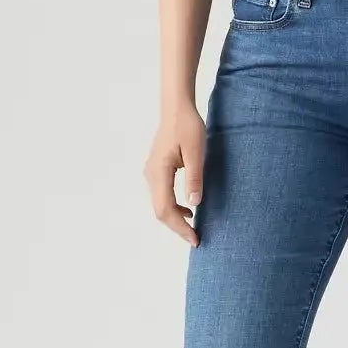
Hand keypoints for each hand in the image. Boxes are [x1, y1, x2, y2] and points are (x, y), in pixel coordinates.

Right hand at [145, 101, 206, 246]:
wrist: (176, 108)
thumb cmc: (187, 126)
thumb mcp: (196, 152)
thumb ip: (194, 178)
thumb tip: (194, 204)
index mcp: (159, 172)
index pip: (165, 209)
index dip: (179, 227)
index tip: (195, 239)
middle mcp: (151, 175)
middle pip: (160, 211)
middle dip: (177, 227)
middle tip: (196, 239)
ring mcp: (152, 172)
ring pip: (160, 204)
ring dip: (175, 218)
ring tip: (194, 228)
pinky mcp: (156, 169)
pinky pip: (162, 195)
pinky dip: (173, 206)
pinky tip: (188, 209)